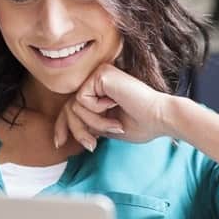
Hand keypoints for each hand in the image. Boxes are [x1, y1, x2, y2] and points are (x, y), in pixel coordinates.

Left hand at [54, 62, 173, 149]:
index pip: (72, 107)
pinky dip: (96, 111)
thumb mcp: (107, 128)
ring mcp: (98, 74)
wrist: (159, 118)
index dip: (62, 125)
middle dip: (77, 130)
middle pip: (69, 107)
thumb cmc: (142, 124)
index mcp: (100, 92)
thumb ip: (90, 124)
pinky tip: (115, 105)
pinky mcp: (99, 73)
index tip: (59, 143)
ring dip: (94, 123)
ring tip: (115, 125)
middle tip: (92, 145)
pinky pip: (82, 99)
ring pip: (74, 106)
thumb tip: (68, 126)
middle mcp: (97, 80)